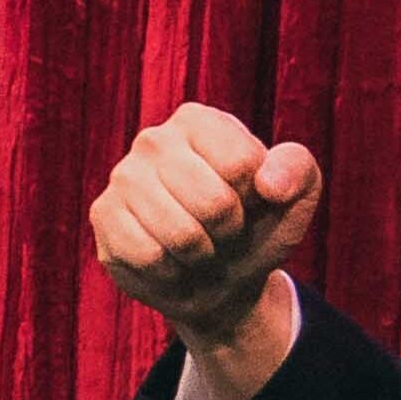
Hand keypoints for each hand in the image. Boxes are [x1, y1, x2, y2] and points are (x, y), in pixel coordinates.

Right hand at [91, 99, 327, 399]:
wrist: (219, 278)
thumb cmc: (257, 228)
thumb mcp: (295, 197)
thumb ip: (297, 171)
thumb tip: (268, 184)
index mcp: (200, 121)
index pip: (241, 164)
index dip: (256, 198)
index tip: (250, 201)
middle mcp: (154, 140)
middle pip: (214, 202)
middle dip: (230, 232)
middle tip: (224, 232)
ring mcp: (123, 177)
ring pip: (181, 234)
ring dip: (202, 255)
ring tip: (199, 247)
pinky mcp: (103, 216)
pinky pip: (149, 256)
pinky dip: (171, 272)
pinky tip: (169, 260)